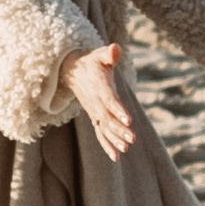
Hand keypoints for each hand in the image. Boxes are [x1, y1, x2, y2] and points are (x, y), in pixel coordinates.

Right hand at [64, 42, 136, 160]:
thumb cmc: (91, 62)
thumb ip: (109, 53)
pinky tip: (116, 156)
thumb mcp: (99, 54)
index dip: (118, 110)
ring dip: (114, 139)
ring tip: (126, 149)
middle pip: (107, 118)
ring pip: (104, 128)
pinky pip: (100, 133)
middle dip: (119, 129)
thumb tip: (115, 49)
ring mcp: (94, 111)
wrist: (72, 71)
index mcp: (99, 87)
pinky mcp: (94, 116)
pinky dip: (107, 144)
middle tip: (132, 139)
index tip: (128, 120)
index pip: (109, 100)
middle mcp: (95, 102)